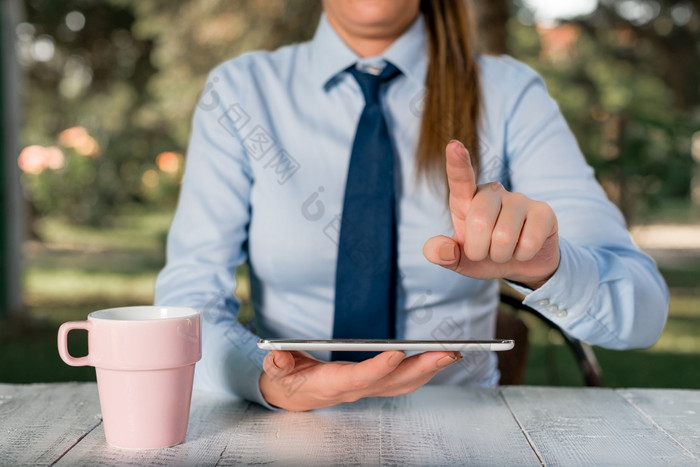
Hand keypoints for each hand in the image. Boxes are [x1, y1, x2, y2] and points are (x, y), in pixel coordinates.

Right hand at [260, 350, 461, 410]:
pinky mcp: (375, 385)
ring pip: (405, 384)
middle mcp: (356, 389)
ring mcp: (368, 389)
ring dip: (431, 369)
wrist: (292, 395)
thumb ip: (277, 364)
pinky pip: (404, 383)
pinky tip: (439, 359)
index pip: (360, 378)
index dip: (378, 368)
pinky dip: (425, 372)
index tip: (397, 352)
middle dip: (423, 367)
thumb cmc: (287, 378)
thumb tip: (278, 357)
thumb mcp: (276, 371)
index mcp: (333, 384)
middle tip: (448, 351)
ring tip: (453, 352)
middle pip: (394, 382)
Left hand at [423, 140, 559, 289]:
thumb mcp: (460, 259)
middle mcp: (493, 192)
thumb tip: (441, 250)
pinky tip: (524, 249)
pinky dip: (522, 256)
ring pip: (504, 237)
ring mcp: (520, 199)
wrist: (523, 264)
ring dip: (501, 255)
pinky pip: (528, 243)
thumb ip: (443, 254)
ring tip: (506, 250)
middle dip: (479, 249)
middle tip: (486, 252)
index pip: (461, 179)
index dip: (457, 163)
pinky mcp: (544, 211)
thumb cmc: (486, 255)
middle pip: (479, 221)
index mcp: (467, 198)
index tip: (453, 146)